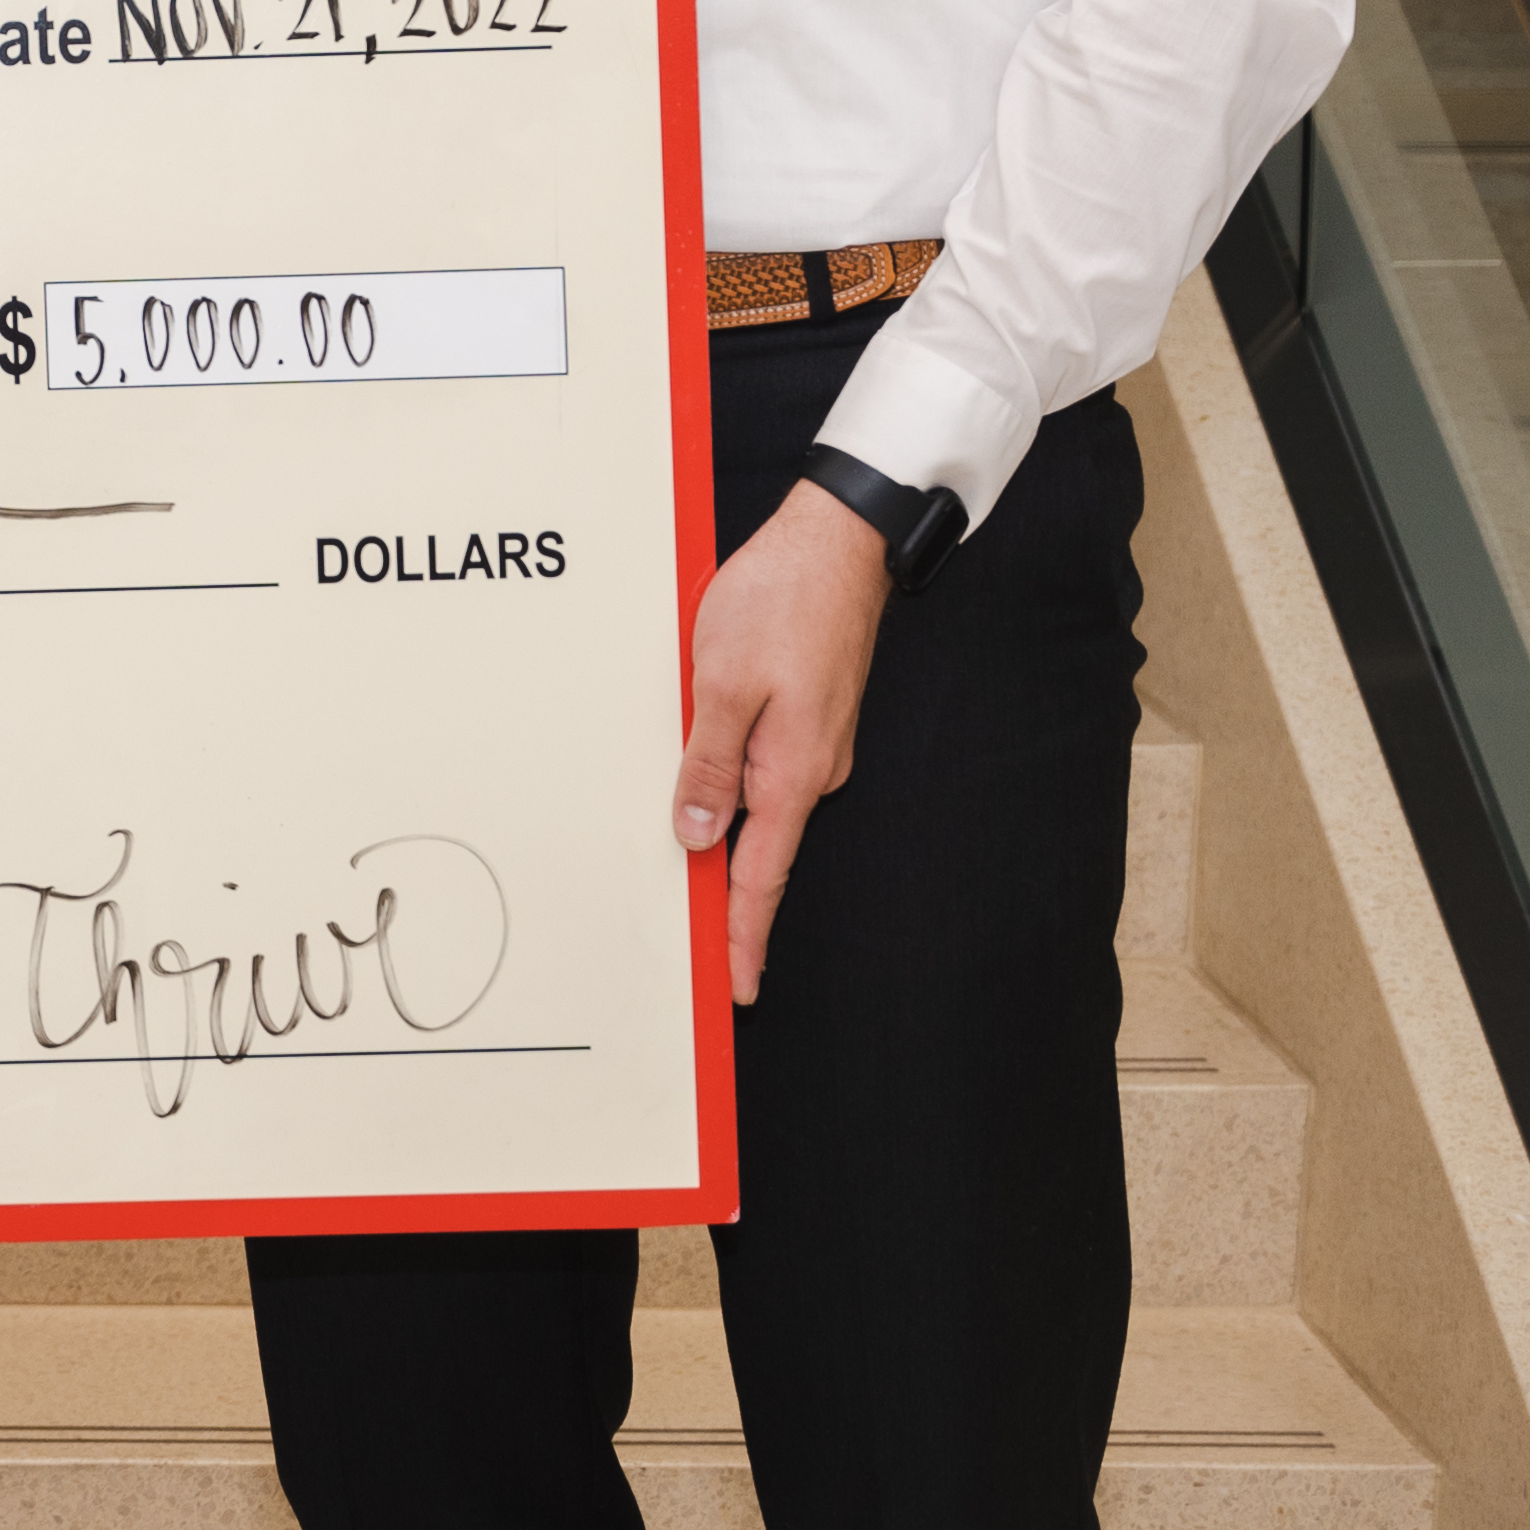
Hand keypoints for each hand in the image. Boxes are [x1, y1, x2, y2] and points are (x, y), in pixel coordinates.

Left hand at [674, 480, 888, 1004]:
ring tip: (691, 874)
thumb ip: (708, 763)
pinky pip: (762, 767)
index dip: (743, 935)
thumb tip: (699, 834)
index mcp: (792, 771)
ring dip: (725, 833)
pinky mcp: (804, 716)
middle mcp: (810, 769)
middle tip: (707, 957)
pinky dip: (733, 788)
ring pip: (757, 805)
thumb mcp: (721, 683)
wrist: (837, 542)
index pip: (761, 876)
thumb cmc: (780, 600)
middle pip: (761, 850)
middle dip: (729, 900)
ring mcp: (810, 744)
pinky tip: (706, 786)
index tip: (736, 988)